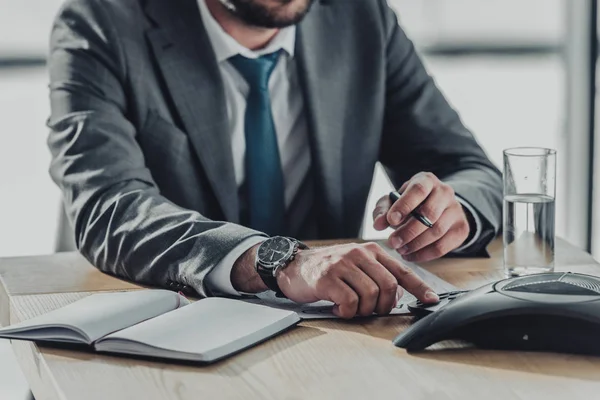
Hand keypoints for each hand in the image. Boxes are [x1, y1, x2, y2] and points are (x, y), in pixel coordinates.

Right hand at [276, 242, 438, 318]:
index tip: (432, 301)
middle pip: (389, 286)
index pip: (402, 271)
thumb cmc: (327, 270)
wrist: (293, 266)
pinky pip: (349, 302)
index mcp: (371, 251)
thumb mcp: (356, 266)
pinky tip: (337, 308)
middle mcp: (359, 254)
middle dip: (383, 306)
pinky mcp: (328, 277)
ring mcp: (343, 264)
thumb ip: (377, 277)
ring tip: (349, 308)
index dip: (420, 288)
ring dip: (362, 310)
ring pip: (371, 295)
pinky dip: (346, 312)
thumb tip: (398, 297)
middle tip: (369, 310)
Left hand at [372, 172, 469, 261]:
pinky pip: (443, 246)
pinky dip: (424, 254)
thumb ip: (382, 211)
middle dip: (408, 231)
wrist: (436, 209)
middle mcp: (445, 192)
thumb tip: (378, 225)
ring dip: (415, 245)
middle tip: (392, 242)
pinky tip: (410, 255)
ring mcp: (456, 210)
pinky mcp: (461, 229)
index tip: (391, 220)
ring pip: (437, 231)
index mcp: (427, 180)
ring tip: (400, 249)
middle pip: (429, 213)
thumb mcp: (392, 202)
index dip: (404, 205)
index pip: (418, 189)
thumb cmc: (409, 204)